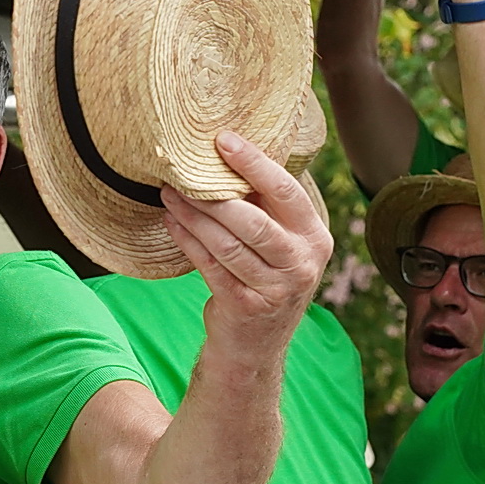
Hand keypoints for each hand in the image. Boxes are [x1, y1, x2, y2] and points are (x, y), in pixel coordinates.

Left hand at [161, 133, 332, 359]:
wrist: (256, 344)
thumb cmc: (265, 278)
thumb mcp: (282, 243)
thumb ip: (267, 207)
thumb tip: (227, 155)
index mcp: (315, 235)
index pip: (285, 190)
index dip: (253, 162)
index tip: (222, 139)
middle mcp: (302, 262)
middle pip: (252, 219)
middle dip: (212, 194)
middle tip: (181, 172)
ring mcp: (276, 288)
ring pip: (227, 243)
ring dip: (193, 216)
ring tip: (169, 195)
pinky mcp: (246, 307)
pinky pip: (210, 265)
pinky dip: (188, 241)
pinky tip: (172, 223)